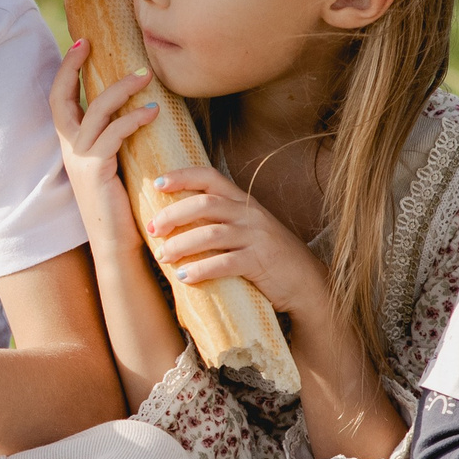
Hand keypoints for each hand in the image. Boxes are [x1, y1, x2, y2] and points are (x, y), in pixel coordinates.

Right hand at [49, 39, 158, 259]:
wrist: (117, 245)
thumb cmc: (123, 204)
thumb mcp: (114, 164)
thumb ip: (116, 138)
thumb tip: (137, 106)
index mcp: (70, 146)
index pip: (58, 100)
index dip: (65, 70)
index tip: (80, 43)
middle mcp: (68, 150)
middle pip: (61, 98)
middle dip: (72, 67)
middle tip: (92, 43)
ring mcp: (79, 161)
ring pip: (94, 111)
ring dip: (121, 88)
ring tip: (146, 76)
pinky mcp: (95, 171)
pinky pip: (114, 135)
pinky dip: (133, 118)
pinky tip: (153, 112)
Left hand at [143, 164, 333, 326]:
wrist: (307, 282)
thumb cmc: (269, 257)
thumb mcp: (248, 230)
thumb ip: (222, 220)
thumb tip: (177, 222)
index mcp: (244, 202)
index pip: (210, 176)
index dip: (182, 176)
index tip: (157, 183)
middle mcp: (250, 214)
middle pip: (204, 204)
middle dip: (173, 215)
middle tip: (152, 230)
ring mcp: (256, 237)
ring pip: (210, 234)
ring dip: (181, 245)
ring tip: (163, 256)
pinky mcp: (260, 261)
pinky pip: (225, 262)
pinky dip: (201, 269)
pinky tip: (185, 277)